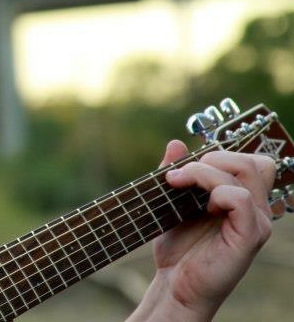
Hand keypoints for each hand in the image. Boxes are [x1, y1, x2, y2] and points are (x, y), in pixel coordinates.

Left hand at [129, 140, 274, 320]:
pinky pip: (241, 198)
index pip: (248, 159)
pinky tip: (201, 206)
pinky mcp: (249, 236)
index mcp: (241, 197)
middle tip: (182, 174)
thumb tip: (176, 144)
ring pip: (245, 171)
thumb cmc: (177, 246)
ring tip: (179, 184)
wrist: (174, 283)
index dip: (219, 153)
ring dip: (205, 170)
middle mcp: (255, 208)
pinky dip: (216, 191)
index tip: (184, 166)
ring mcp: (256, 222)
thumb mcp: (170, 201)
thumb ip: (175, 171)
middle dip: (212, 157)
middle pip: (251, 160)